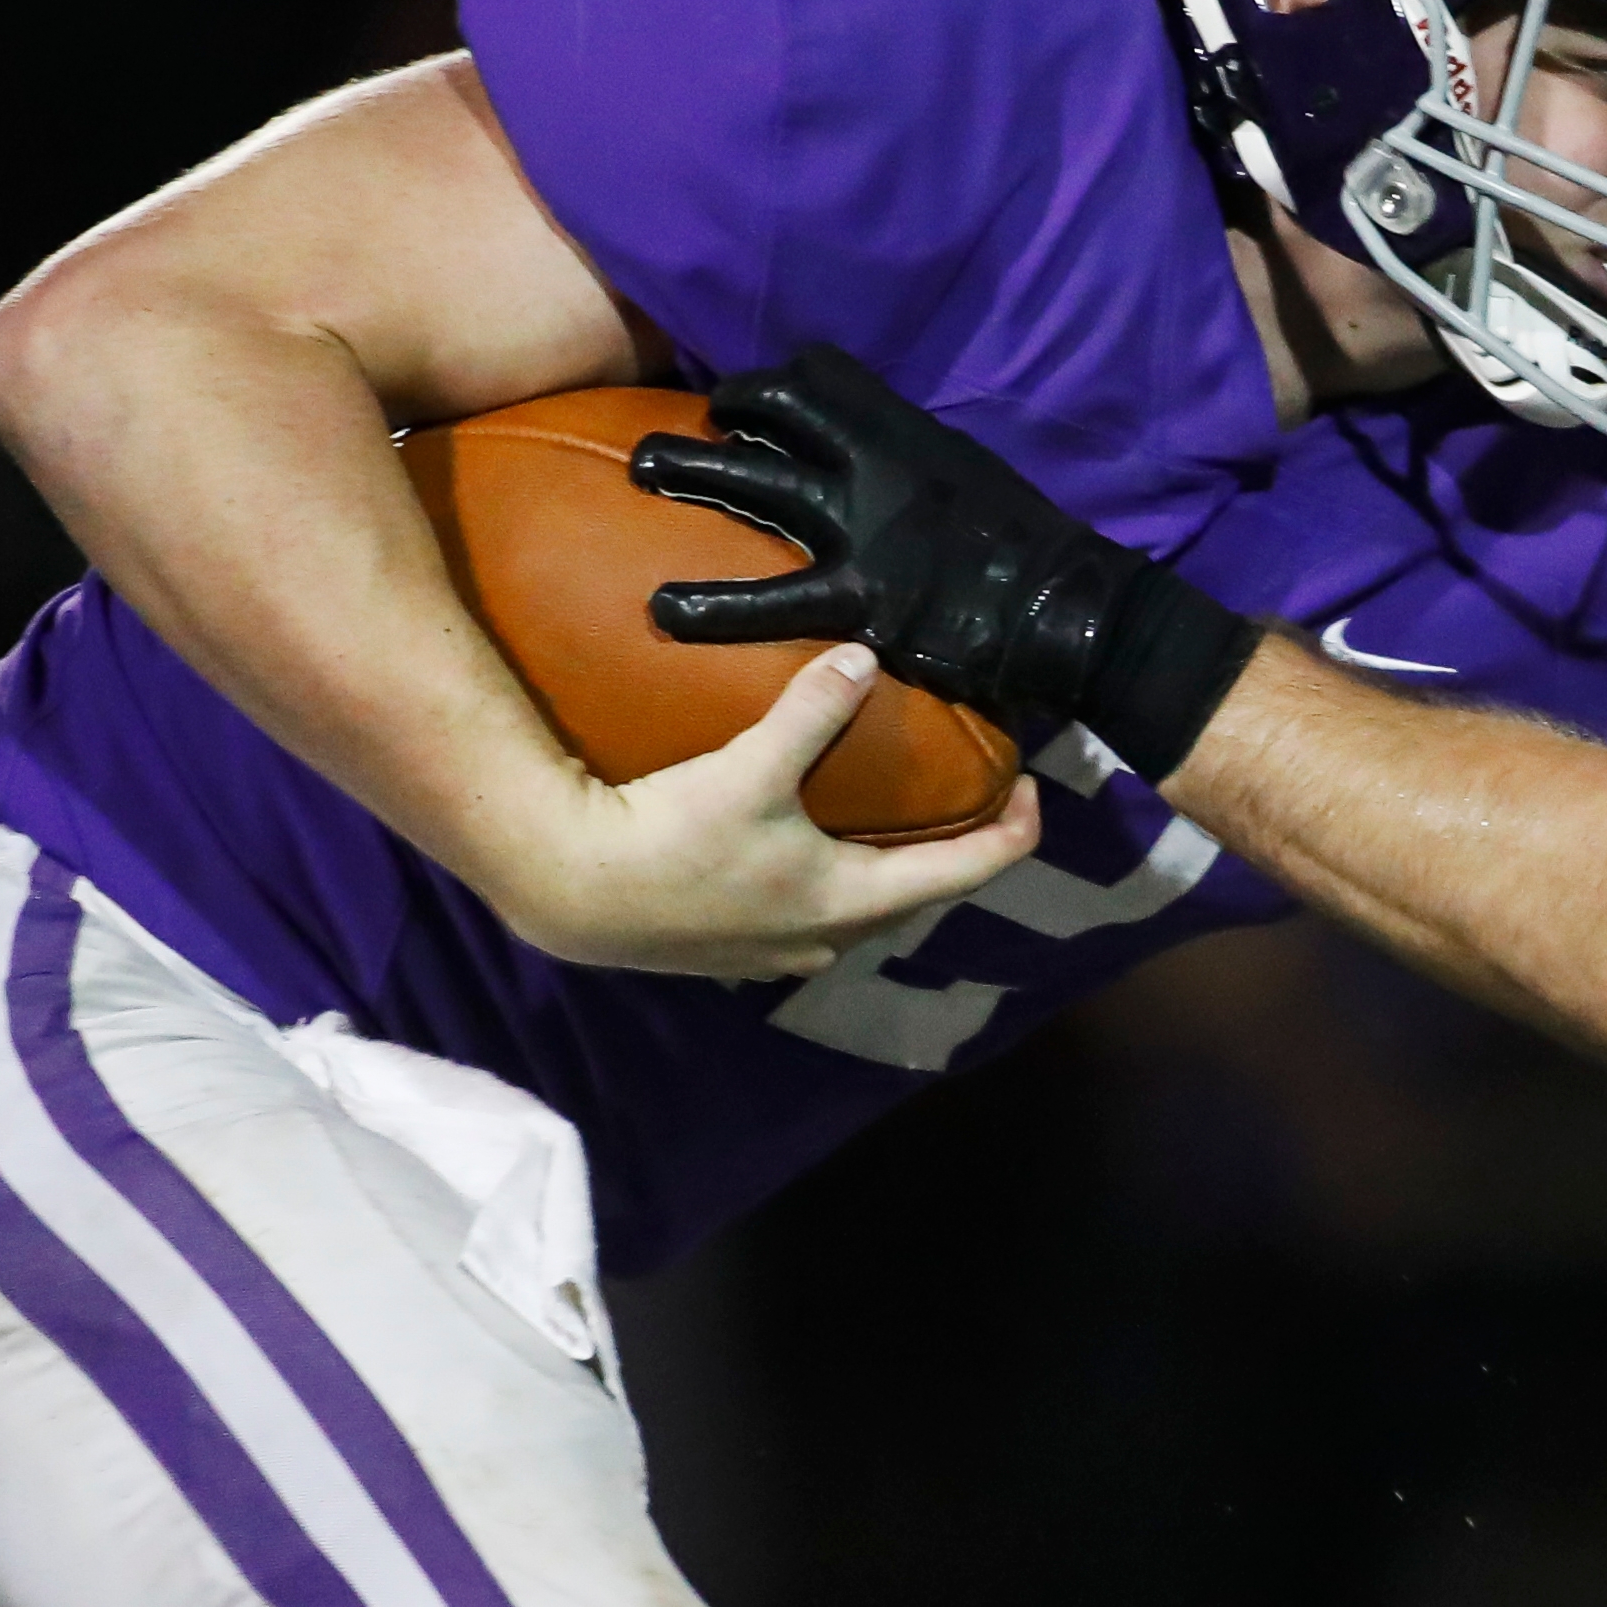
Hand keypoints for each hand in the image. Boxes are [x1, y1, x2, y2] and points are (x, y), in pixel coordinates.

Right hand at [482, 643, 1045, 978]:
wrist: (573, 892)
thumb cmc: (670, 837)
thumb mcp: (752, 768)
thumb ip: (812, 711)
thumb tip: (863, 655)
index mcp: (851, 903)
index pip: (963, 873)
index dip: (1010, 833)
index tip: (1034, 793)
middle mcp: (826, 940)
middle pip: (918, 894)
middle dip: (957, 848)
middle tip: (980, 797)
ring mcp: (778, 951)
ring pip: (864, 908)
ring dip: (894, 866)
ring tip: (907, 817)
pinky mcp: (734, 946)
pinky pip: (814, 911)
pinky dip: (839, 876)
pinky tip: (818, 846)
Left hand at [630, 345, 1260, 777]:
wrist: (1074, 609)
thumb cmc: (1029, 546)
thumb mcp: (971, 472)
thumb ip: (915, 460)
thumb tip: (872, 454)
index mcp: (908, 434)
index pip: (821, 377)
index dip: (772, 385)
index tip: (747, 402)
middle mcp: (878, 468)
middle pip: (776, 415)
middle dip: (718, 414)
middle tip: (673, 431)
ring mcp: (864, 529)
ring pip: (756, 482)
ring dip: (689, 469)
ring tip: (638, 467)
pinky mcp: (861, 599)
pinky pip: (769, 596)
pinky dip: (710, 604)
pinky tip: (663, 610)